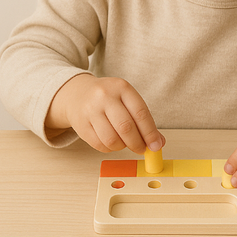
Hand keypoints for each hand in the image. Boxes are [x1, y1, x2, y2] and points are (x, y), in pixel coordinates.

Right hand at [45, 74, 164, 153]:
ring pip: (112, 140)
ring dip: (122, 147)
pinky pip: (100, 145)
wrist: (77, 93)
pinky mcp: (81, 125)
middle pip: (126, 128)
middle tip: (141, 149)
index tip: (156, 146)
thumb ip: (144, 121)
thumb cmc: (109, 100)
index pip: (140, 113)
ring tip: (124, 142)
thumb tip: (158, 143)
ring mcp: (90, 110)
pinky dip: (110, 148)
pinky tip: (112, 142)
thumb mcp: (128, 101)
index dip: (150, 133)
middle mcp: (104, 96)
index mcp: (122, 87)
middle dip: (137, 143)